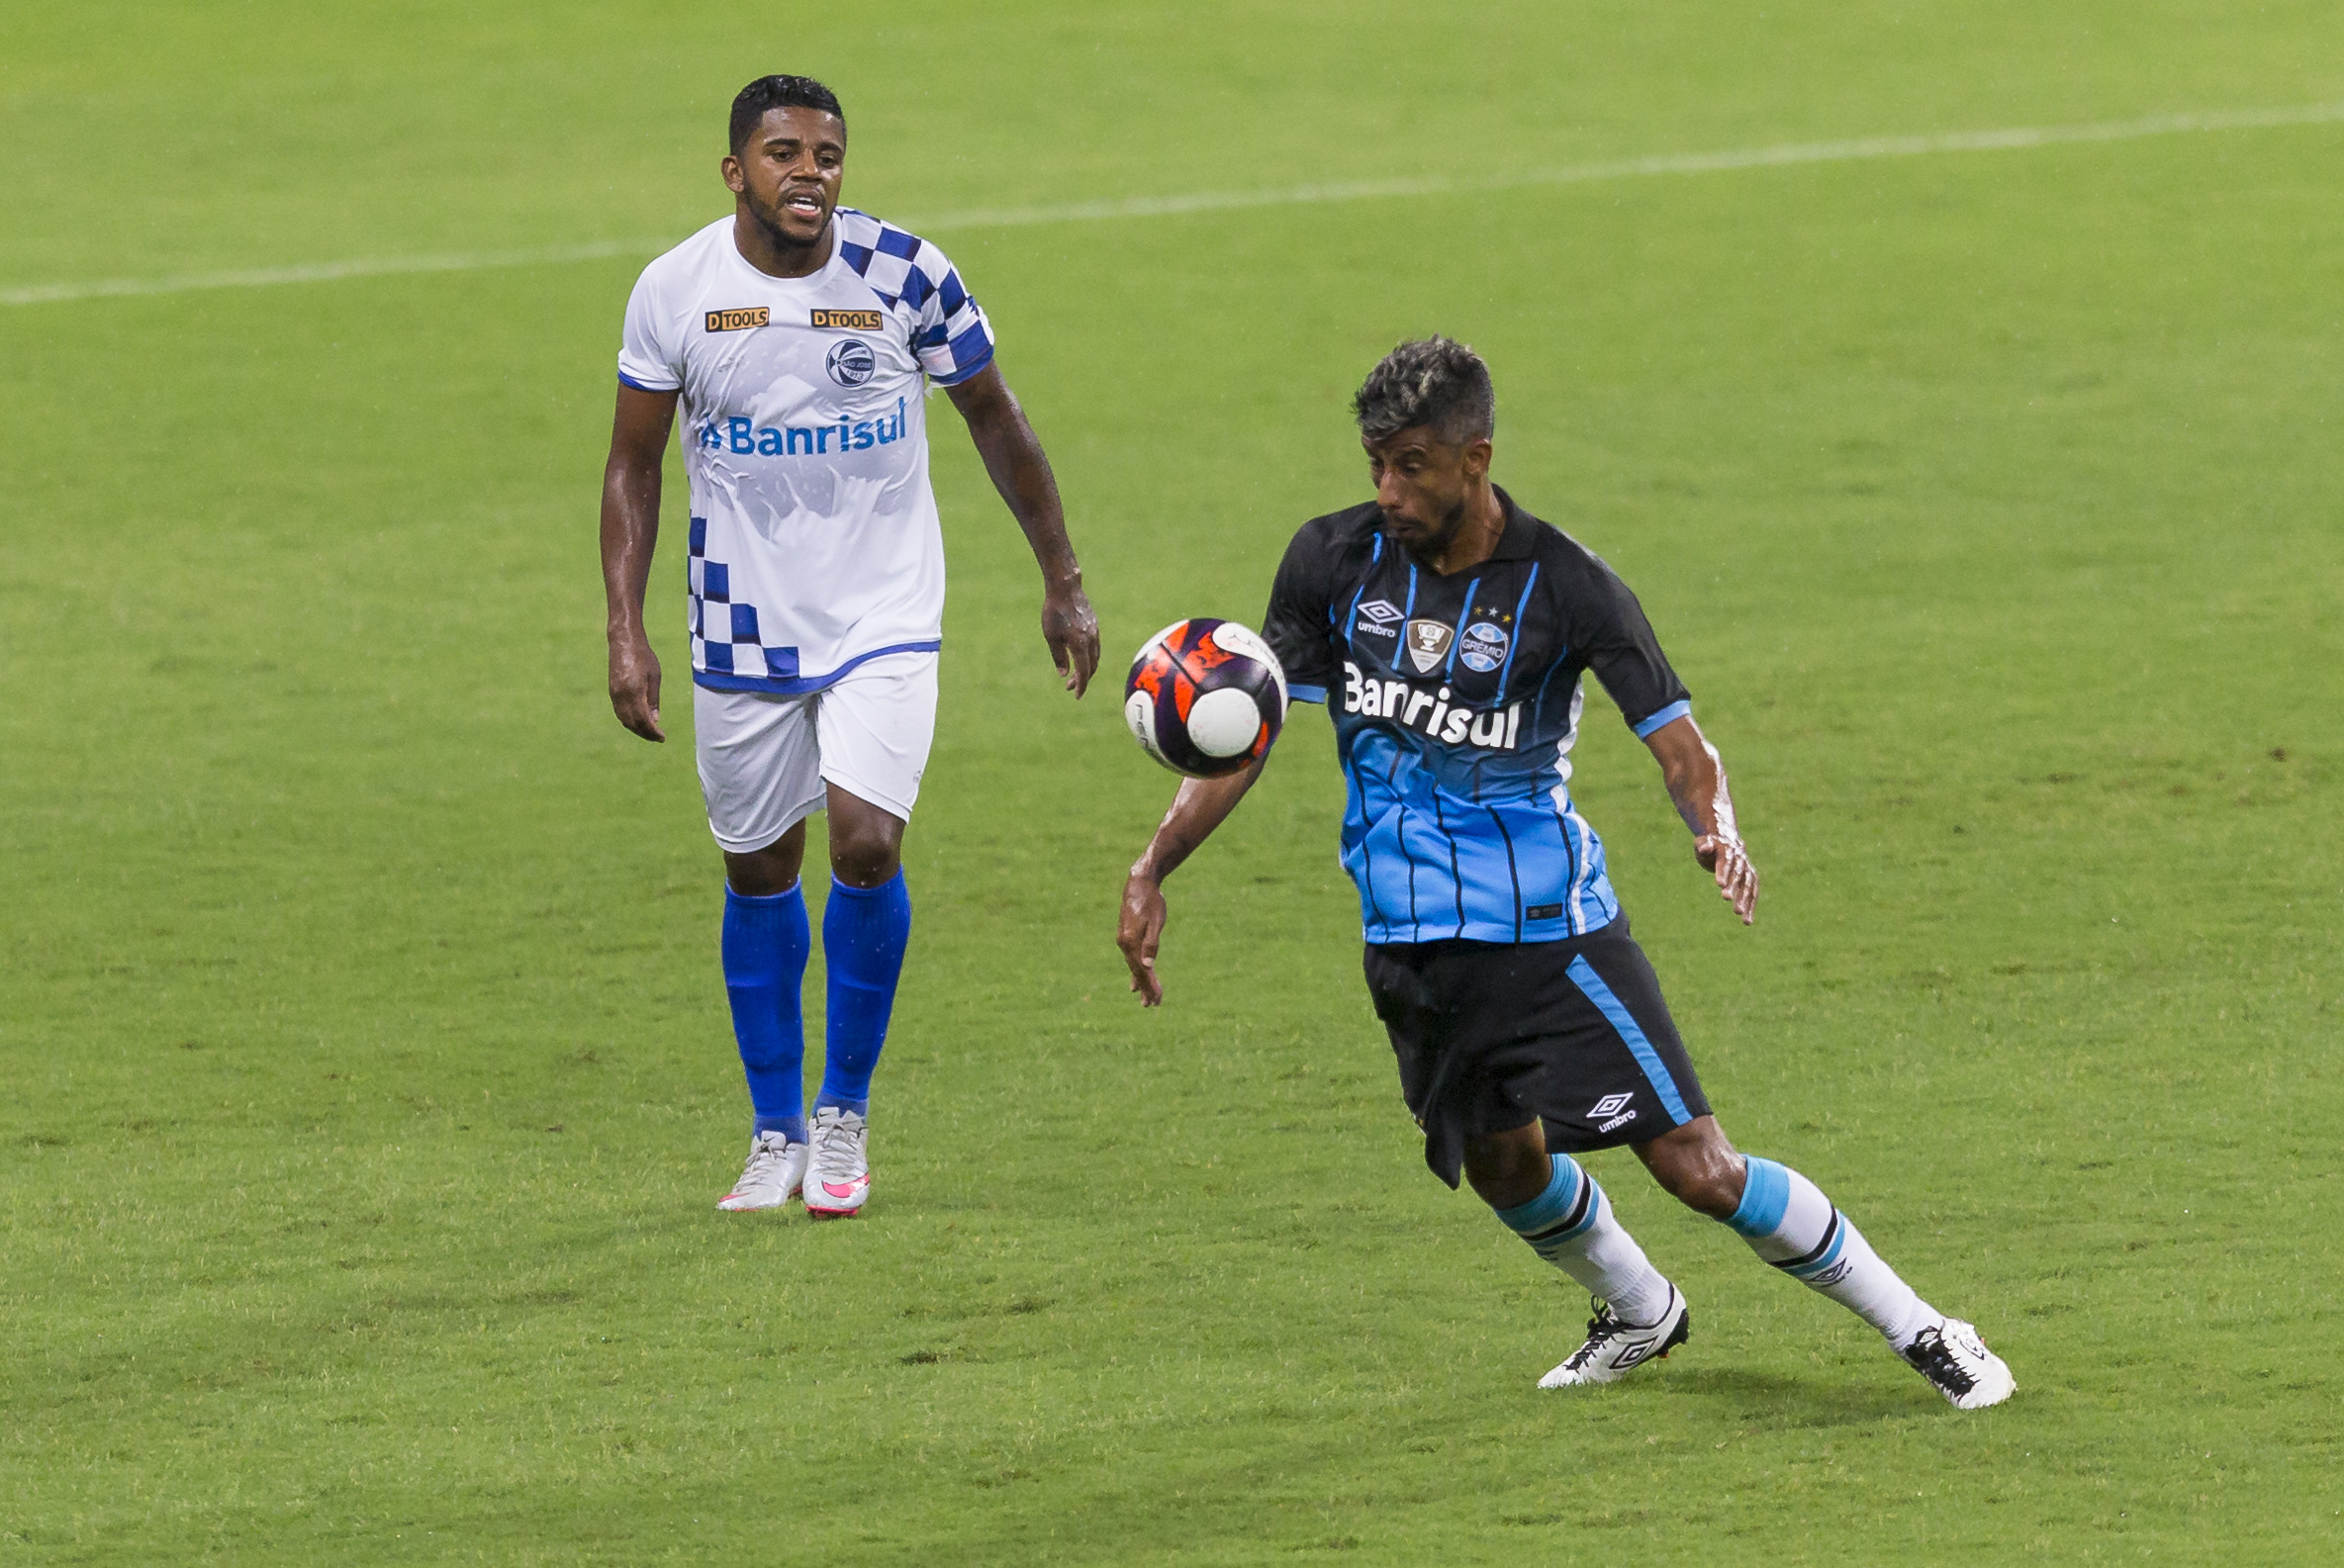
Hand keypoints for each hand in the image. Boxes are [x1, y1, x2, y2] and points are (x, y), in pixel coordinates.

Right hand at [609, 634, 664, 741]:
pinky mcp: (612, 692)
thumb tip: (655, 720)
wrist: (623, 641)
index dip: (652, 731)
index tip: (662, 737)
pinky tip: (638, 722)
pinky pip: (620, 712)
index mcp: (634, 691)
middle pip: (632, 723)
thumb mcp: (654, 677)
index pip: (643, 720)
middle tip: (658, 738)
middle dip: (645, 733)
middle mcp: (621, 695)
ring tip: (650, 733)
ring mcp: (614, 694)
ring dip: (636, 729)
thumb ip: (653, 699)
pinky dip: (629, 721)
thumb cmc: (643, 656)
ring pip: (624, 719)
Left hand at [1043, 581, 1100, 696]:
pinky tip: (1079, 657)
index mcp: (1080, 645)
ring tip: (1075, 674)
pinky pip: (1095, 647)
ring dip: (1087, 669)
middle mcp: (1091, 640)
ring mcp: (1095, 632)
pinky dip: (1090, 657)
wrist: (1066, 588)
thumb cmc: (1054, 612)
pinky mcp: (1094, 625)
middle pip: (1091, 667)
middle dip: (1082, 680)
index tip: (1076, 695)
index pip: (1084, 672)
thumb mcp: (1051, 637)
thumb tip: (1063, 674)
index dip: (1081, 686)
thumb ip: (1059, 656)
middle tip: (1069, 687)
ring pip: (1095, 657)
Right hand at [1117, 870, 1166, 1004]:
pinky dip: (1135, 971)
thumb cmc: (1151, 901)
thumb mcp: (1156, 922)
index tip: (1157, 1000)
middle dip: (1146, 988)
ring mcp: (1124, 940)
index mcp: (1131, 942)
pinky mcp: (1127, 937)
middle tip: (1153, 1005)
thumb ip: (1151, 944)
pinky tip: (1135, 981)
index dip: (1149, 986)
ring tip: (1146, 999)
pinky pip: (1131, 959)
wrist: (1139, 883)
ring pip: (1134, 966)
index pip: (1141, 970)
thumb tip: (1148, 966)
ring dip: (1141, 982)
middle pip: (1136, 971)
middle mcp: (1124, 944)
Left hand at [1695, 834, 1757, 924]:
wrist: (1726, 841)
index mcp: (1728, 850)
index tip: (1719, 885)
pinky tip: (1747, 921)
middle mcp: (1741, 860)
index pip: (1726, 862)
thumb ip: (1704, 845)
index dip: (1723, 873)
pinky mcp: (1750, 879)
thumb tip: (1704, 848)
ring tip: (1740, 916)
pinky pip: (1753, 893)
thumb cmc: (1710, 844)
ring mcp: (1747, 870)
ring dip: (1745, 900)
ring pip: (1748, 886)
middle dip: (1734, 888)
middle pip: (1738, 875)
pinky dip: (1750, 906)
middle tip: (1726, 899)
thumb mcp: (1703, 842)